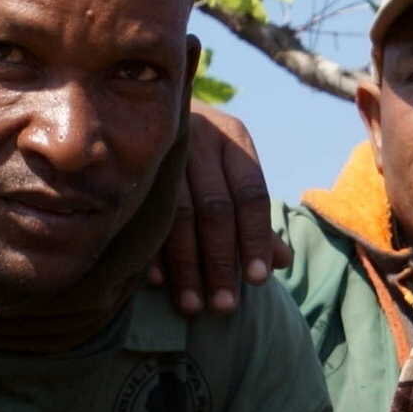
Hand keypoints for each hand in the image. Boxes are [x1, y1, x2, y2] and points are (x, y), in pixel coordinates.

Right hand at [156, 105, 290, 316]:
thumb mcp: (231, 174)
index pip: (252, 196)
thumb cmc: (200, 152)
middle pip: (215, 209)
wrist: (142, 105)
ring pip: (179, 214)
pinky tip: (157, 281)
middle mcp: (199, 138)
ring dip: (186, 265)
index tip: (257, 281)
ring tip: (192, 306)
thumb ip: (254, 218)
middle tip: (223, 306)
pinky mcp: (130, 163)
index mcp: (233, 138)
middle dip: (220, 262)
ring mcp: (162, 149)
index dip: (255, 240)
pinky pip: (143, 212)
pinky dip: (152, 249)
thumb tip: (282, 263)